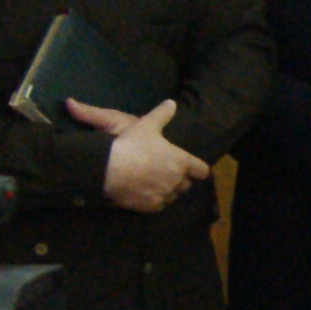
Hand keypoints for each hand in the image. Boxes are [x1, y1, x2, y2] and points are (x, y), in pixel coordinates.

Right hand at [71, 97, 204, 212]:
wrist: (108, 169)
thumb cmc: (131, 144)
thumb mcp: (146, 124)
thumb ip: (162, 114)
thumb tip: (172, 103)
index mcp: (181, 161)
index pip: (202, 171)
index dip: (197, 169)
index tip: (192, 167)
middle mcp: (176, 180)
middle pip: (186, 184)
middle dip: (179, 179)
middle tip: (166, 171)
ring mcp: (164, 195)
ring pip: (173, 196)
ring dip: (168, 190)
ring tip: (155, 182)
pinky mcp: (150, 207)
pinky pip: (159, 205)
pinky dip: (155, 201)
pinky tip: (145, 193)